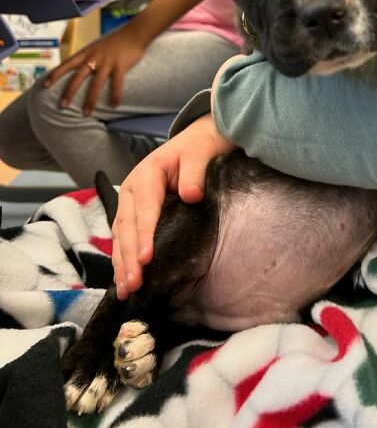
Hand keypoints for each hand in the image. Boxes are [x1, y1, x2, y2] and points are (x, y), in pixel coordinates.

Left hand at [43, 22, 148, 114]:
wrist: (134, 33)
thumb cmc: (116, 40)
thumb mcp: (97, 46)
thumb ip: (89, 56)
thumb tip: (80, 67)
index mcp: (87, 52)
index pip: (67, 64)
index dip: (55, 75)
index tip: (44, 86)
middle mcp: (94, 58)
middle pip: (78, 77)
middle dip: (69, 92)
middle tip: (61, 106)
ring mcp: (107, 62)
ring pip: (96, 84)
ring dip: (90, 100)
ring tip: (86, 113)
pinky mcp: (121, 66)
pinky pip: (117, 83)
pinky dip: (115, 95)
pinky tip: (114, 106)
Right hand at [111, 113, 234, 298]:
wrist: (196, 143)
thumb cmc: (198, 149)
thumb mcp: (199, 154)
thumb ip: (194, 173)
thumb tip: (191, 196)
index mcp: (146, 175)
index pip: (144, 209)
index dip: (144, 235)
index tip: (146, 259)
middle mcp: (131, 191)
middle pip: (127, 227)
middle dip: (128, 258)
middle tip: (134, 284)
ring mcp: (129, 204)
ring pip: (120, 237)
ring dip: (121, 265)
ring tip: (125, 290)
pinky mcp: (133, 215)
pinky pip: (123, 240)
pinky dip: (123, 261)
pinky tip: (123, 282)